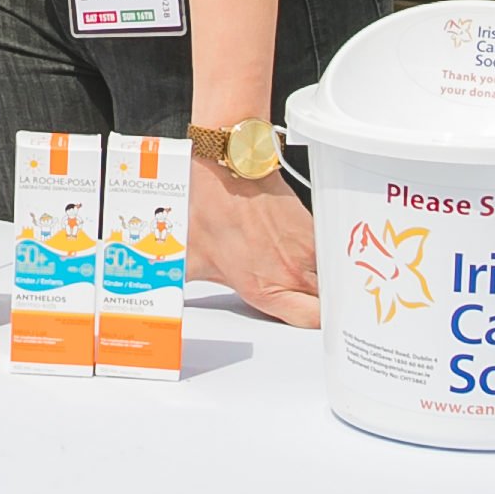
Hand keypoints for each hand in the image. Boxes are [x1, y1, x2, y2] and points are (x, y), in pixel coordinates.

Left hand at [189, 161, 320, 326]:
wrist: (232, 167)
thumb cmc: (211, 206)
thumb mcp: (189, 256)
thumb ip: (177, 285)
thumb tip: (160, 300)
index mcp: (262, 286)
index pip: (310, 321)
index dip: (315, 325)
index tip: (310, 321)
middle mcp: (290, 271)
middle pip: (328, 306)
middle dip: (326, 309)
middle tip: (317, 305)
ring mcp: (308, 249)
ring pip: (334, 280)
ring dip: (329, 284)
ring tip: (319, 283)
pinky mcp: (315, 228)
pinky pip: (331, 254)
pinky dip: (328, 259)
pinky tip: (313, 256)